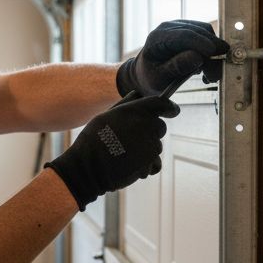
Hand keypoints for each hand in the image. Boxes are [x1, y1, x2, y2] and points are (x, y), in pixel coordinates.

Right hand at [44, 93, 179, 209]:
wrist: (89, 167)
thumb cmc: (93, 140)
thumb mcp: (105, 116)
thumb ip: (125, 104)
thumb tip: (137, 94)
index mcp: (135, 111)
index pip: (161, 103)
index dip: (169, 107)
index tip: (173, 110)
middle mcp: (146, 126)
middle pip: (160, 127)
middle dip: (151, 132)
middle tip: (131, 140)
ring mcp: (150, 145)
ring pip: (156, 147)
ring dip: (146, 151)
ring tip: (125, 155)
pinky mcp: (150, 163)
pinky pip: (155, 163)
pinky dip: (147, 166)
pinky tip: (131, 166)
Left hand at [116, 19, 229, 96]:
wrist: (146, 73)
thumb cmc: (151, 77)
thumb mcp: (159, 79)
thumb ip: (176, 67)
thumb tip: (197, 57)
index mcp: (157, 37)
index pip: (183, 35)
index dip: (200, 43)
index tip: (214, 53)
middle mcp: (169, 27)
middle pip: (198, 31)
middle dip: (212, 50)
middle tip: (217, 73)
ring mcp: (180, 26)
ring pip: (205, 32)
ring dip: (214, 52)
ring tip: (210, 75)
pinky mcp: (190, 30)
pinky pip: (207, 36)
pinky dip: (212, 51)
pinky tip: (207, 69)